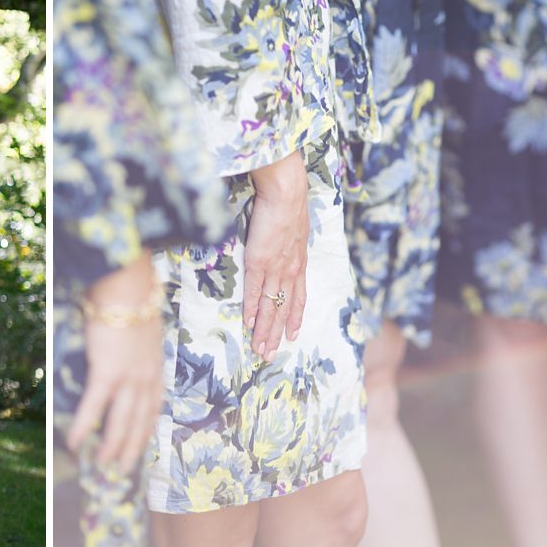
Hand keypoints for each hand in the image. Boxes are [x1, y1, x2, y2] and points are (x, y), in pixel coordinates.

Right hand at [66, 253, 163, 474]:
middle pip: (140, 421)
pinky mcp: (108, 372)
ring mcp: (129, 377)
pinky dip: (85, 426)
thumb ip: (136, 343)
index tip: (141, 445)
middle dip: (132, 447)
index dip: (147, 429)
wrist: (129, 286)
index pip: (153, 406)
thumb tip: (124, 346)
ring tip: (103, 465)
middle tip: (123, 469)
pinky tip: (75, 442)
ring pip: (122, 421)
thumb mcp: (142, 326)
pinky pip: (95, 407)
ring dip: (112, 445)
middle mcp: (146, 377)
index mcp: (155, 366)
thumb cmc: (133, 297)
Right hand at [244, 150, 309, 361]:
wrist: (285, 191)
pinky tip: (247, 324)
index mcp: (299, 261)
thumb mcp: (294, 225)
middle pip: (284, 309)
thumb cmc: (288, 201)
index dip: (295, 318)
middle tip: (270, 355)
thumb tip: (283, 242)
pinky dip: (252, 309)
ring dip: (265, 330)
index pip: (299, 296)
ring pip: (271, 306)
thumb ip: (289, 240)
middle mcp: (291, 270)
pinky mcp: (259, 261)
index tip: (293, 336)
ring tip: (260, 349)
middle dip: (277, 334)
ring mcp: (275, 267)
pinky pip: (254, 291)